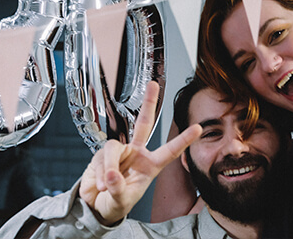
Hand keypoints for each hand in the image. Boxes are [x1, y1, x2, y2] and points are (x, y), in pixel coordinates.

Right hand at [79, 81, 201, 225]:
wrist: (94, 206)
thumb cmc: (115, 203)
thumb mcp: (121, 201)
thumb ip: (118, 189)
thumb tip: (112, 175)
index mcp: (150, 165)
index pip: (170, 151)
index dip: (183, 140)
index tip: (198, 128)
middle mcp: (136, 154)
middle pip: (143, 124)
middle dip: (148, 103)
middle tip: (153, 85)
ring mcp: (119, 152)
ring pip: (114, 147)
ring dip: (109, 166)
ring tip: (106, 184)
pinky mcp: (101, 153)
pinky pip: (101, 157)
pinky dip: (100, 172)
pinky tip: (99, 184)